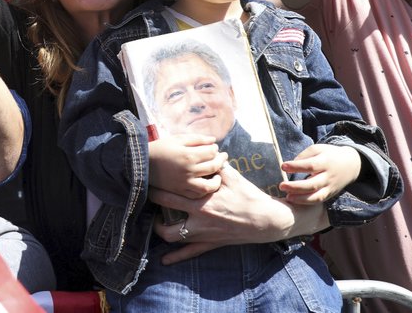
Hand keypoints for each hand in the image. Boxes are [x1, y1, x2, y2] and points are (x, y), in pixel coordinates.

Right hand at [148, 134, 225, 197]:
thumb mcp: (177, 139)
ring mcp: (185, 183)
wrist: (142, 163)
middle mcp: (189, 170)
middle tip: (222, 157)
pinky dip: (205, 190)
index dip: (215, 149)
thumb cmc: (160, 148)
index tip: (214, 147)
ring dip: (216, 179)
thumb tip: (213, 141)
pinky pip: (197, 194)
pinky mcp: (180, 191)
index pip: (211, 152)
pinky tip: (206, 183)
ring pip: (209, 186)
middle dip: (220, 161)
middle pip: (213, 167)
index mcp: (188, 155)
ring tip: (217, 174)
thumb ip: (197, 139)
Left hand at [150, 166, 324, 264]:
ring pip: (173, 236)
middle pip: (166, 210)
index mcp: (203, 199)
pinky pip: (189, 253)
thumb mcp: (232, 177)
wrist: (265, 220)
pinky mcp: (209, 244)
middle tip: (146, 193)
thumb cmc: (248, 196)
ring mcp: (203, 233)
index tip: (149, 177)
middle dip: (153, 201)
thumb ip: (215, 166)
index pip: (172, 191)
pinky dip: (176, 257)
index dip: (157, 185)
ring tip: (155, 221)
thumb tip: (207, 151)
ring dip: (161, 229)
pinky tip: (164, 260)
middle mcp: (199, 217)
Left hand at [280, 143, 361, 203]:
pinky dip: (306, 202)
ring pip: (316, 196)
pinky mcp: (330, 194)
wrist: (351, 165)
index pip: (310, 165)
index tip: (283, 166)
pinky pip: (318, 201)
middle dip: (296, 187)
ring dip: (300, 199)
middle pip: (312, 184)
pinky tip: (295, 200)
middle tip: (281, 186)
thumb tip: (291, 164)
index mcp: (325, 162)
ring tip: (287, 197)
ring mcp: (330, 187)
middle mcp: (328, 176)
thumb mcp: (318, 149)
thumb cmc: (329, 155)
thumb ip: (305, 155)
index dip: (296, 167)